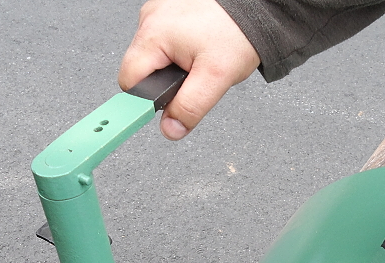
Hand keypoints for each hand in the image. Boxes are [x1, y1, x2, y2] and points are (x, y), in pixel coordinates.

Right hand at [119, 0, 260, 139]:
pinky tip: (198, 48)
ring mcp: (159, 12)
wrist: (254, 8)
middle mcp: (150, 19)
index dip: (145, 100)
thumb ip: (190, 107)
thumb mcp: (216, 78)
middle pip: (141, 69)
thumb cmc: (237, 31)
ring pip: (154, 55)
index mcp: (153, 35)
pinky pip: (166, 40)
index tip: (157, 110)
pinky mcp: (169, 9)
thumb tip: (171, 129)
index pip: (130, 82)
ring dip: (172, 66)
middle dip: (163, 82)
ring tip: (198, 62)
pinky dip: (179, 49)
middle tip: (191, 80)